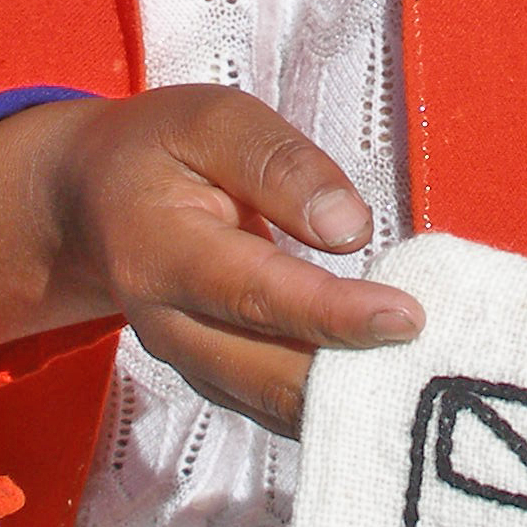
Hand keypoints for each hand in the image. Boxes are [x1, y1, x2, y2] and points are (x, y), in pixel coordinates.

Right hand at [0, 85, 423, 433]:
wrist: (89, 200)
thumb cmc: (162, 148)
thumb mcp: (212, 120)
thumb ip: (278, 165)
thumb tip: (349, 228)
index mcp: (160, 250)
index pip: (255, 294)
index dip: (332, 313)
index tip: (407, 317)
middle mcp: (165, 323)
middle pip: (265, 370)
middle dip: (352, 372)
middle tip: (436, 359)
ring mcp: (185, 360)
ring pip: (271, 403)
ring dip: (345, 401)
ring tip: (423, 383)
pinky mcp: (211, 377)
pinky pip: (272, 406)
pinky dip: (328, 406)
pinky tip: (388, 391)